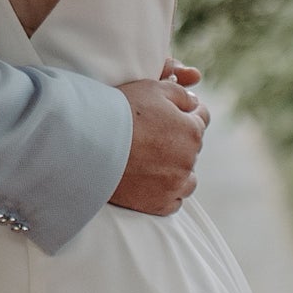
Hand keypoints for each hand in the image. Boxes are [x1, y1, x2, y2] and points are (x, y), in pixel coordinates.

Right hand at [109, 69, 206, 214]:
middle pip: (193, 149)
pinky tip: (150, 183)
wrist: (90, 143)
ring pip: (188, 181)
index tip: (172, 116)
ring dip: (178, 172)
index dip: (187, 114)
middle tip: (154, 138)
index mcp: (191, 130)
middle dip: (180, 142)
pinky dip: (166, 193)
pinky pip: (173, 202)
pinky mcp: (158, 204)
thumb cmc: (120, 112)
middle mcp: (188, 160)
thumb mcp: (153, 89)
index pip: (202, 119)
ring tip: (155, 165)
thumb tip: (194, 103)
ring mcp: (174, 184)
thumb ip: (181, 95)